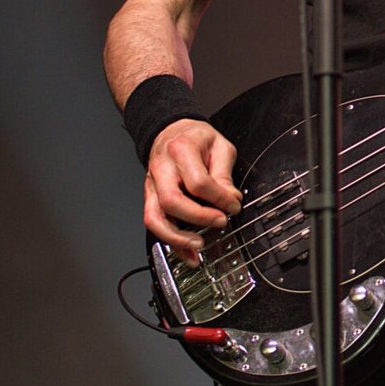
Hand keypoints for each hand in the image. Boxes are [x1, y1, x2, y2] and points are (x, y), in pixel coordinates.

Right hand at [143, 118, 242, 265]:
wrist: (170, 131)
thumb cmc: (195, 138)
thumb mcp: (219, 145)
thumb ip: (224, 173)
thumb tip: (231, 198)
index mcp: (181, 151)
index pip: (198, 181)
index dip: (219, 198)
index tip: (234, 206)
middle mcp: (161, 169)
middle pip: (171, 201)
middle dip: (198, 218)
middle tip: (219, 222)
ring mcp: (152, 186)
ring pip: (155, 218)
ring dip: (177, 238)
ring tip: (198, 248)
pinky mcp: (150, 198)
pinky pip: (155, 224)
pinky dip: (171, 243)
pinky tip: (187, 254)